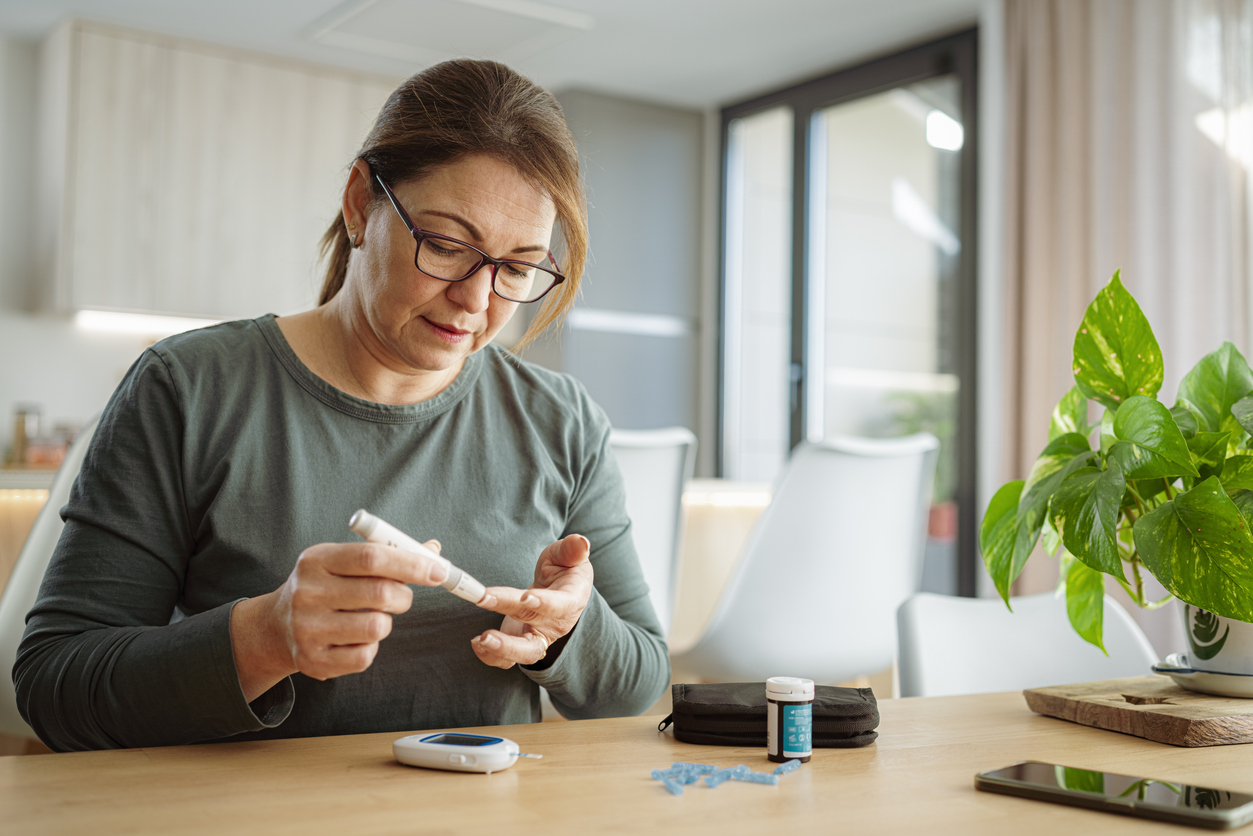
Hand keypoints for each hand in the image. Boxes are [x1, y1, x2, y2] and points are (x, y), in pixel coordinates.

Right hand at [230, 539, 447, 701]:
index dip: (411, 563)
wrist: (277, 626)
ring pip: (377, 627)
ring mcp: (307, 629)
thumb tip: (434, 551)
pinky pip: (365, 656)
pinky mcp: (312, 660)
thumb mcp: (344, 561)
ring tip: (372, 617)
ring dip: (386, 622)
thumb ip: (388, 555)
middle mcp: (307, 593)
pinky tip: (356, 638)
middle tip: (402, 597)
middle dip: (404, 596)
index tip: (439, 570)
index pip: (372, 557)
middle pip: (380, 593)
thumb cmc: (325, 586)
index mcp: (317, 560)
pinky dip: (371, 647)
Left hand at [470, 534, 592, 668]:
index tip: (524, 597)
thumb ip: (572, 549)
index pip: (559, 606)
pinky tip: (475, 642)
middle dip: (509, 642)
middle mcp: (554, 625)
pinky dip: (490, 655)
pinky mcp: (521, 641)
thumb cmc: (564, 569)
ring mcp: (538, 636)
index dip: (543, 603)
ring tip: (478, 640)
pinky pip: (507, 658)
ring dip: (499, 651)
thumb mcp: (569, 555)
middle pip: (534, 640)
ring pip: (522, 654)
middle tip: (486, 635)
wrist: (559, 588)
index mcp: (570, 600)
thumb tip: (582, 542)